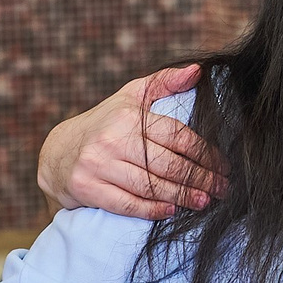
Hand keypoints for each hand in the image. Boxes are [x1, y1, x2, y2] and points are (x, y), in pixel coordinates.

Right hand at [36, 64, 227, 218]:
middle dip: (200, 178)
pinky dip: (152, 209)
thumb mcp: (130, 97)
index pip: (177, 135)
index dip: (205, 152)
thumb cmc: (105, 123)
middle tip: (222, 188)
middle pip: (168, 164)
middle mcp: (112, 140)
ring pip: (150, 186)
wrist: (58, 152)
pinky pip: (127, 204)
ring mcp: (98, 165)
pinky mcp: (87, 188)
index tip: (224, 165)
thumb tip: (198, 71)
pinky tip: (172, 211)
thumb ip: (164, 83)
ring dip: (182, 196)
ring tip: (204, 201)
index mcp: (128, 117)